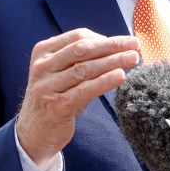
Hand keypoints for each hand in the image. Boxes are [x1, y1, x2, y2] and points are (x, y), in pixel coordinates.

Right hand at [16, 28, 139, 165]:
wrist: (34, 133)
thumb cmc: (56, 97)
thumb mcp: (62, 73)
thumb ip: (81, 58)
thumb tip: (117, 45)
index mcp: (43, 52)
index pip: (78, 37)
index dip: (105, 37)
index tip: (126, 41)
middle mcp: (42, 67)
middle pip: (83, 50)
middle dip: (112, 46)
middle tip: (136, 45)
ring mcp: (46, 87)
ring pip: (85, 69)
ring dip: (113, 61)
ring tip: (134, 58)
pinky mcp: (55, 107)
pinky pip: (84, 90)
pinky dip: (105, 81)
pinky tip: (121, 76)